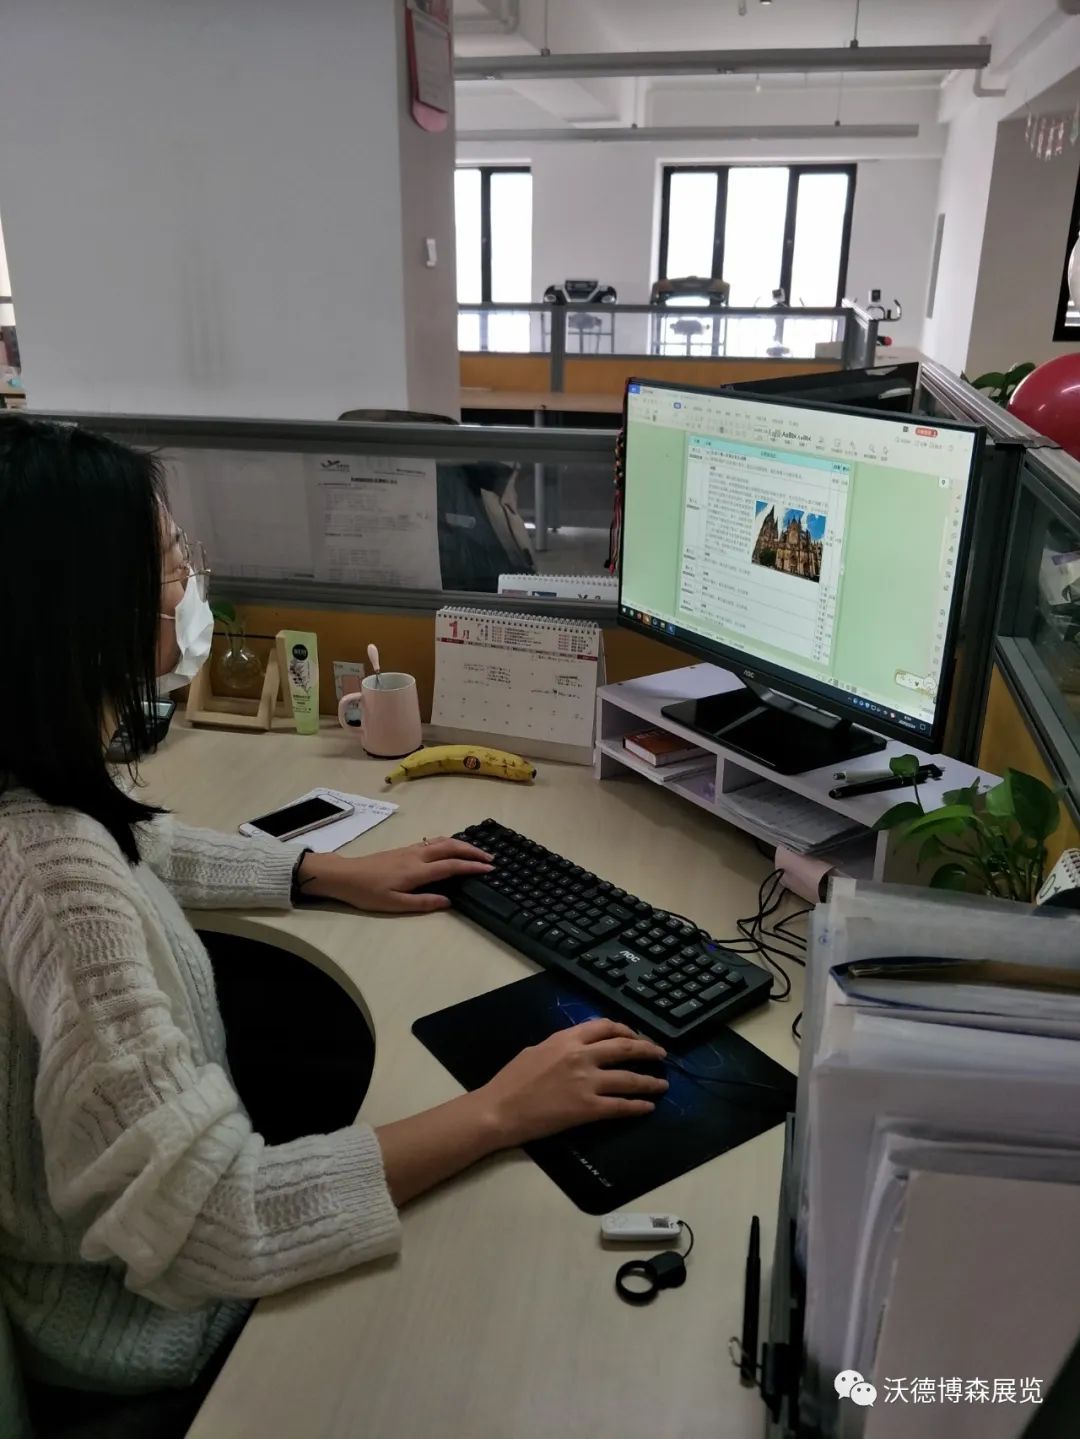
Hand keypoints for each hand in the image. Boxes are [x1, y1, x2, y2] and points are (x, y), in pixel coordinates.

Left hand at [297, 837, 492, 913]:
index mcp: (417, 871)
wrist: (344, 875)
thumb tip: (448, 901)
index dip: (472, 866)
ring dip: (462, 844)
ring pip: (442, 841)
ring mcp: (410, 850)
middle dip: (472, 851)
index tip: (489, 868)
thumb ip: (422, 903)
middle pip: (451, 847)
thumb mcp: (394, 904)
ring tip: (476, 851)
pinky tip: (450, 848)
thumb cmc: (368, 893)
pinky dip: (448, 842)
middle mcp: (417, 856)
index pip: (451, 866)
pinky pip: (432, 841)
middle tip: (490, 858)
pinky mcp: (404, 849)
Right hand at [478, 1019, 667, 1146]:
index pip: (605, 1027)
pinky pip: (620, 1106)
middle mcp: (581, 1056)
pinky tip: (648, 1107)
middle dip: (647, 1050)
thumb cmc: (511, 1080)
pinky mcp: (587, 1109)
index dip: (626, 1030)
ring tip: (662, 1084)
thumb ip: (561, 1046)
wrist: (500, 1109)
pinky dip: (637, 1106)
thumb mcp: (536, 1050)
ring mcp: (586, 1083)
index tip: (636, 1036)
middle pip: (625, 1048)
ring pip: (629, 1078)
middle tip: (661, 1055)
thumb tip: (577, 1048)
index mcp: (567, 1039)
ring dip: (650, 1081)